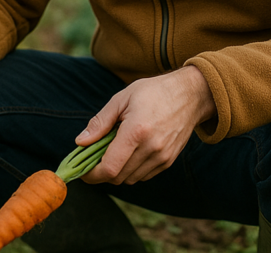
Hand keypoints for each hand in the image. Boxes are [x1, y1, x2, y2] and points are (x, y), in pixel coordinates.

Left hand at [78, 66, 215, 184]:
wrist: (190, 95)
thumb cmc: (153, 92)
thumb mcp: (122, 99)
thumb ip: (100, 122)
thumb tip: (80, 142)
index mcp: (137, 131)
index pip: (109, 168)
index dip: (91, 174)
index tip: (82, 169)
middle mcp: (151, 148)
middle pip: (117, 177)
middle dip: (101, 172)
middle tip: (95, 156)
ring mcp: (162, 157)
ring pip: (130, 179)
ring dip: (117, 170)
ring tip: (115, 150)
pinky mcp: (168, 161)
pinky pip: (143, 176)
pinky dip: (131, 170)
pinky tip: (131, 151)